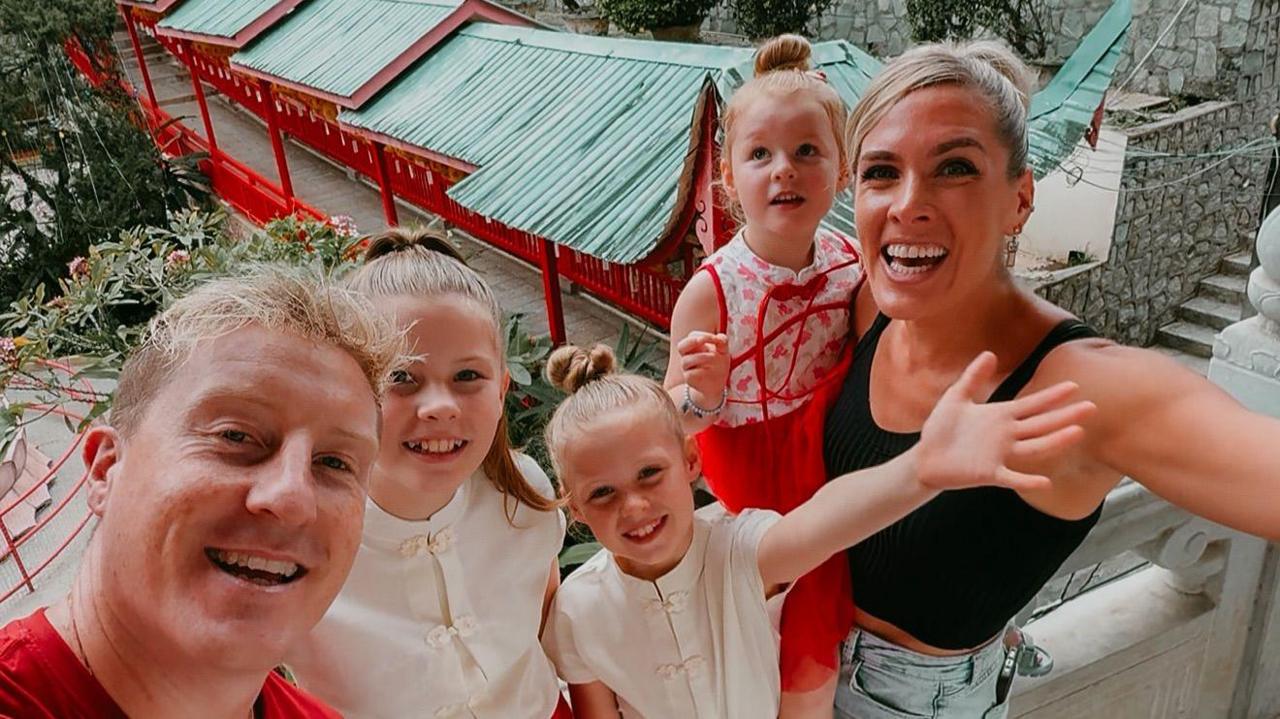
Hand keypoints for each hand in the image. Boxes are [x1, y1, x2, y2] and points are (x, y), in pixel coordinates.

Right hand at [677, 331, 729, 405]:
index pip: (693, 336)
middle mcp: (688, 356)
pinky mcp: (689, 379)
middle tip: (702, 340)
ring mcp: (687, 368)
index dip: (703, 335)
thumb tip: (719, 336)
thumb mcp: (723, 352)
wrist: (717, 383)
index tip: (716, 339)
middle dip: (691, 341)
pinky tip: (709, 370)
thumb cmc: (718, 364)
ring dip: (701, 357)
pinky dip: (700, 371)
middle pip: (681, 346)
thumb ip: (722, 342)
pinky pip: (690, 374)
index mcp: (694, 346)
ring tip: (713, 357)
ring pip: (686, 360)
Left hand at [915, 352, 1095, 491]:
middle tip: (1091, 407)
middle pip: (1041, 424)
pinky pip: (1012, 478)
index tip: (1074, 386)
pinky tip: (1046, 481)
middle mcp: (1006, 435)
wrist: (925, 457)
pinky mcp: (989, 473)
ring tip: (1078, 432)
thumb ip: (973, 377)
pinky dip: (1028, 481)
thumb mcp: (956, 397)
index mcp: (1001, 416)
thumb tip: (990, 353)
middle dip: (1065, 415)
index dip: (1051, 396)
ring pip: (1034, 447)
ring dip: (1055, 441)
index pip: (1032, 404)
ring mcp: (1000, 455)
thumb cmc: (941, 428)